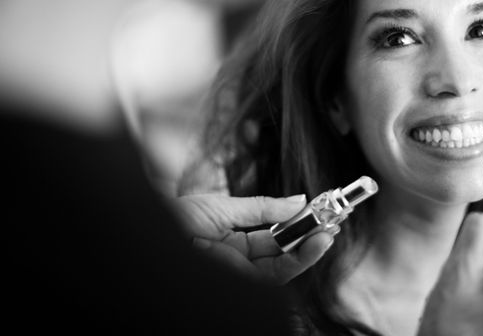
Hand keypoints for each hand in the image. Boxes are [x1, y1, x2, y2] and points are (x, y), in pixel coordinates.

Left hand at [173, 193, 335, 284]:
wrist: (144, 233)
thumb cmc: (174, 218)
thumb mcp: (223, 206)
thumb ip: (263, 208)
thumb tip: (300, 201)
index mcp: (234, 238)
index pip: (275, 235)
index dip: (300, 226)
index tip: (323, 213)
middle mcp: (237, 259)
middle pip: (283, 254)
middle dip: (310, 241)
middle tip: (334, 226)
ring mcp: (236, 275)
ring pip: (281, 270)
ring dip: (305, 254)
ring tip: (325, 237)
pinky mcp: (235, 285)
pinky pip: (266, 279)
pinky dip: (285, 263)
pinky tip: (299, 247)